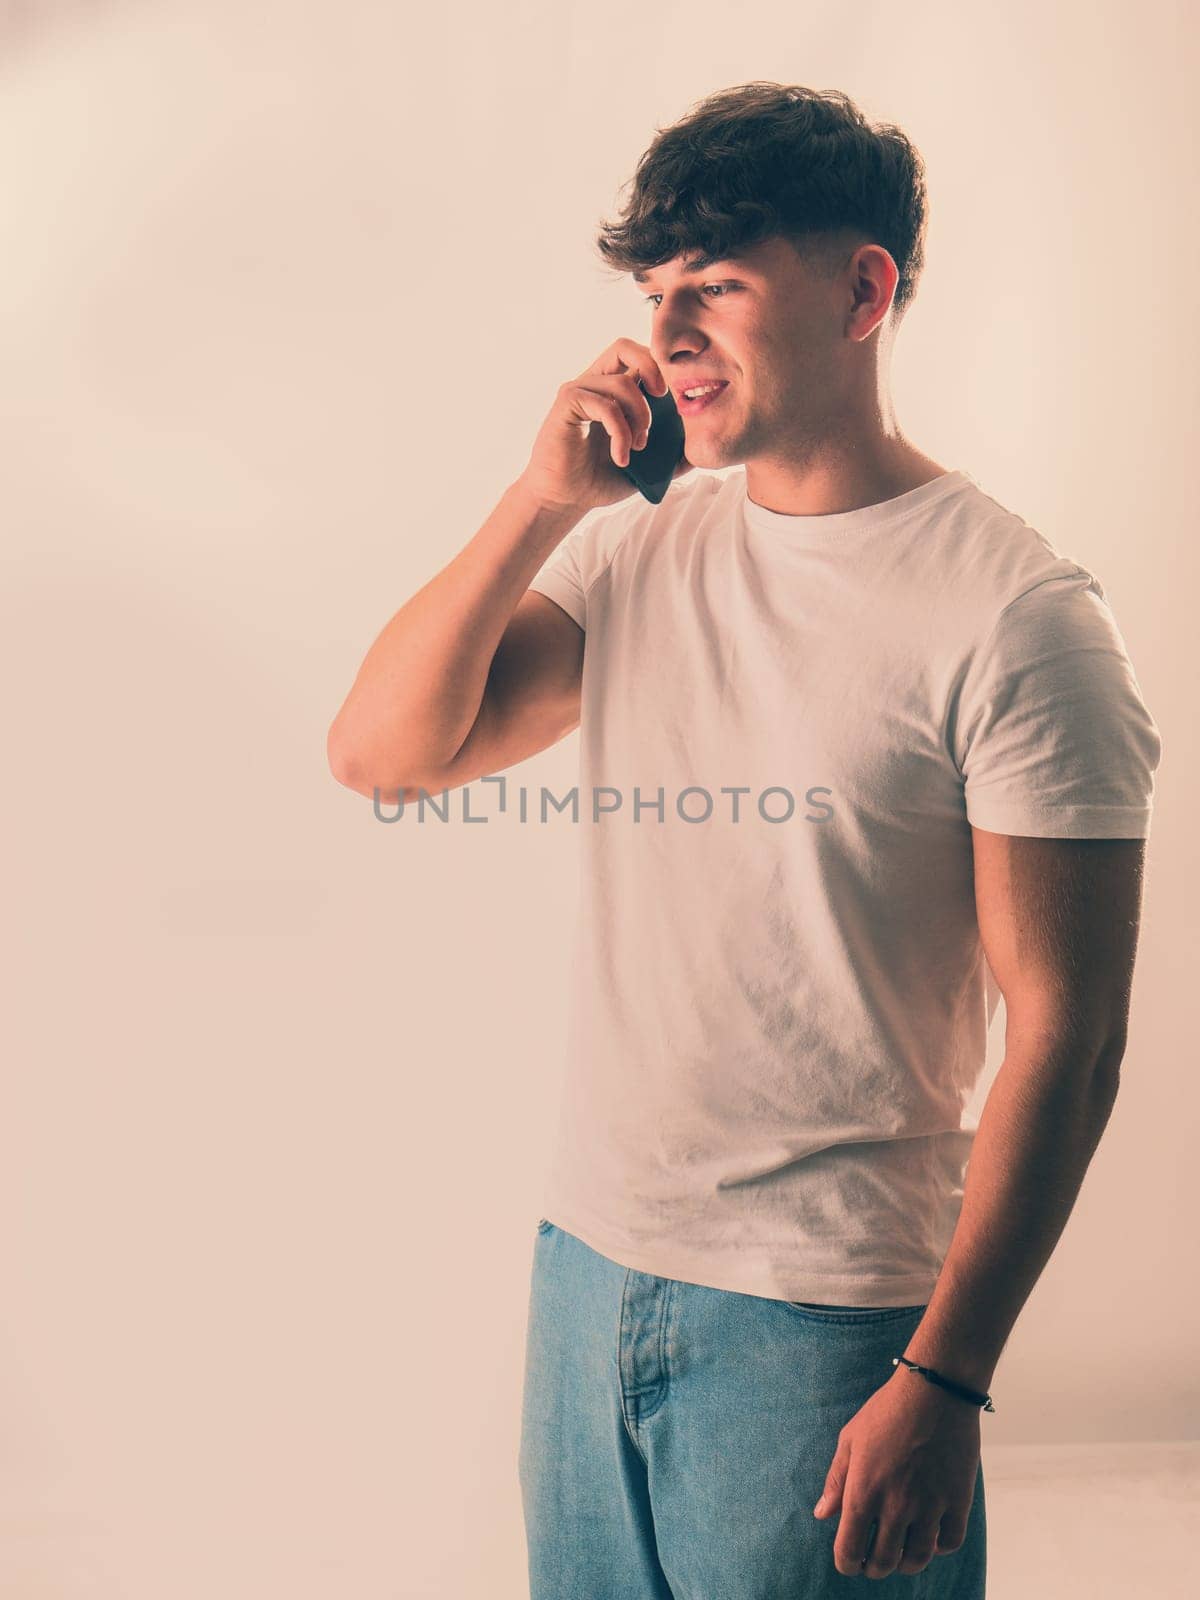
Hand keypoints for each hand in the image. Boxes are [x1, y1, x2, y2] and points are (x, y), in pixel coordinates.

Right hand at [517, 338, 692, 517]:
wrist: (564, 500)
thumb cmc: (598, 480)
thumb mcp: (644, 467)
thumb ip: (669, 455)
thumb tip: (700, 453)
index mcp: (611, 391)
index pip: (638, 358)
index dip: (660, 364)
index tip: (676, 393)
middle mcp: (594, 383)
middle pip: (625, 346)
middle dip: (652, 367)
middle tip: (663, 398)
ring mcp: (579, 390)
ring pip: (623, 383)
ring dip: (640, 416)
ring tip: (637, 447)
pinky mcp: (567, 403)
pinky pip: (606, 405)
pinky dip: (620, 432)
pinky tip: (621, 457)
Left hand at [812, 1368, 981, 1578]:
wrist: (934, 1391)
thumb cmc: (887, 1410)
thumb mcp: (851, 1438)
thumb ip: (836, 1480)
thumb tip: (822, 1515)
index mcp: (864, 1491)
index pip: (850, 1550)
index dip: (847, 1563)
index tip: (849, 1562)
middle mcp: (896, 1506)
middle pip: (884, 1562)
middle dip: (874, 1567)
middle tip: (873, 1561)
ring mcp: (930, 1505)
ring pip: (917, 1559)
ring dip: (905, 1564)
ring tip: (900, 1554)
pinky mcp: (957, 1500)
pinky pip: (949, 1542)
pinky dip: (938, 1547)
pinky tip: (929, 1536)